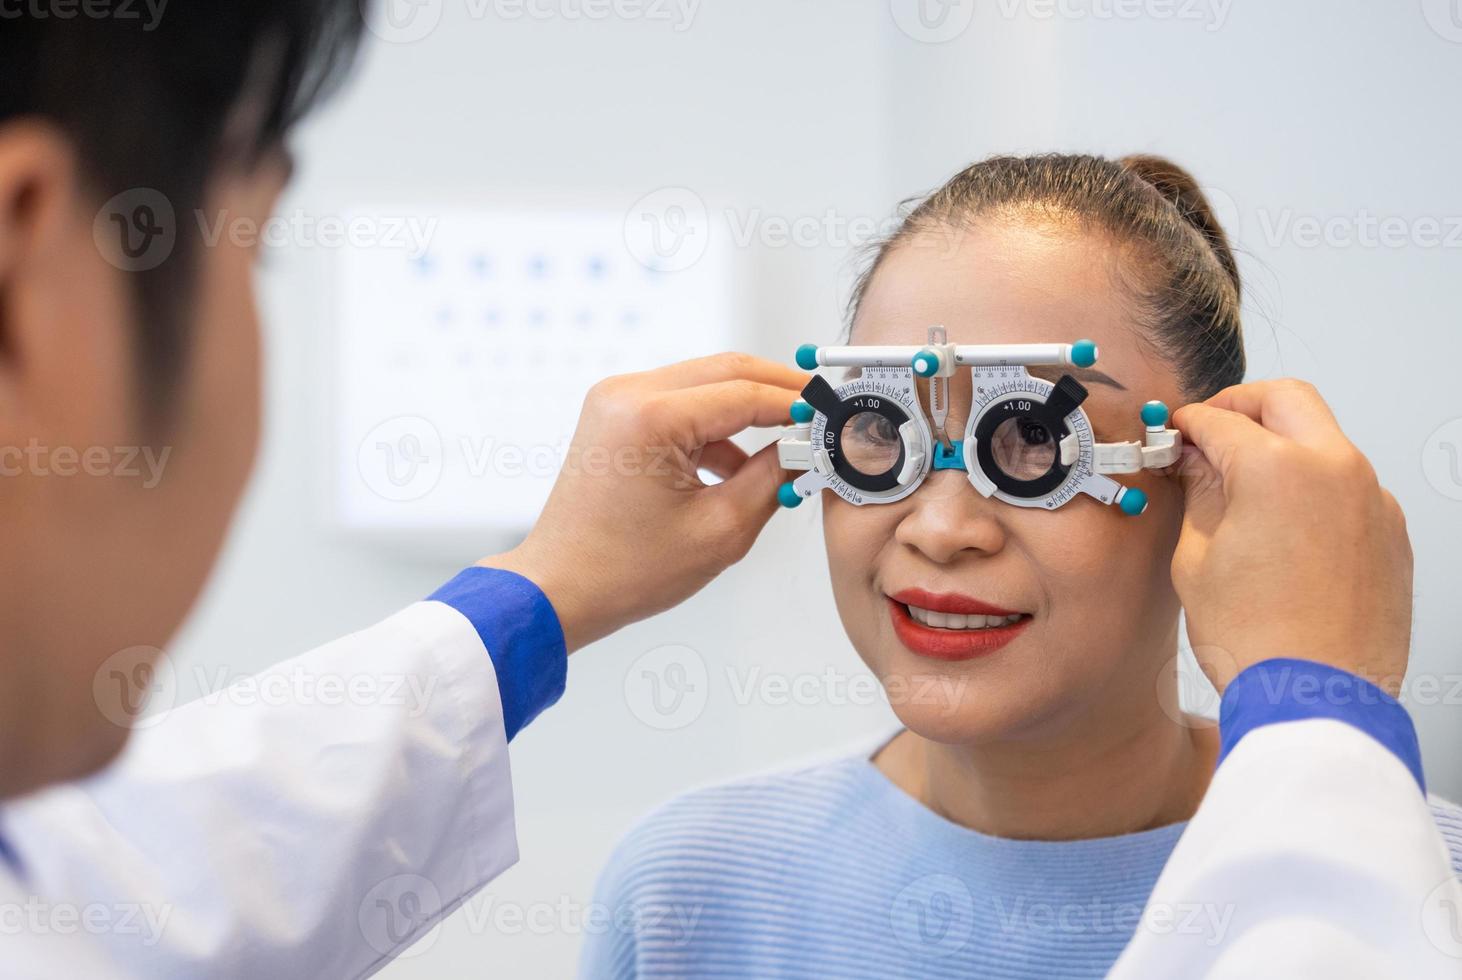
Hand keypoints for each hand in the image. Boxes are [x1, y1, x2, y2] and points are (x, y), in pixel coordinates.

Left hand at [479, 352, 809, 651]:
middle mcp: (627, 394)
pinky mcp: (616, 415)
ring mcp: (617, 400)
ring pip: (705, 383)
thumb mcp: (721, 530)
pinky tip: (738, 466)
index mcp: (649, 417)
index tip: (832, 415)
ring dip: (747, 411)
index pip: (746, 394)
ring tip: (785, 449)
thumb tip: (804, 447)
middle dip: (777, 392)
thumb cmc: (623, 571)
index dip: (797, 404)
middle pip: (727, 371)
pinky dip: (715, 427)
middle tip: (819, 415)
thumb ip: (772, 477)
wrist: (560, 588)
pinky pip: (681, 404)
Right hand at [1168, 379, 1412, 694]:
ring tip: (1244, 484)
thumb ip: (1198, 493)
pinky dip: (1313, 486)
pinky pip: (1348, 485)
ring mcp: (1372, 500)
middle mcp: (1336, 470)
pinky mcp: (1391, 532)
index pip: (1220, 420)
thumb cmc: (1257, 640)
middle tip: (1212, 432)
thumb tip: (1195, 462)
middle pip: (1286, 400)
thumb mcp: (1196, 559)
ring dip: (1282, 444)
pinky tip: (1283, 524)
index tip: (1174, 434)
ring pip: (1324, 439)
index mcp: (1278, 469)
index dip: (1187, 424)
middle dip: (1243, 406)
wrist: (1317, 699)